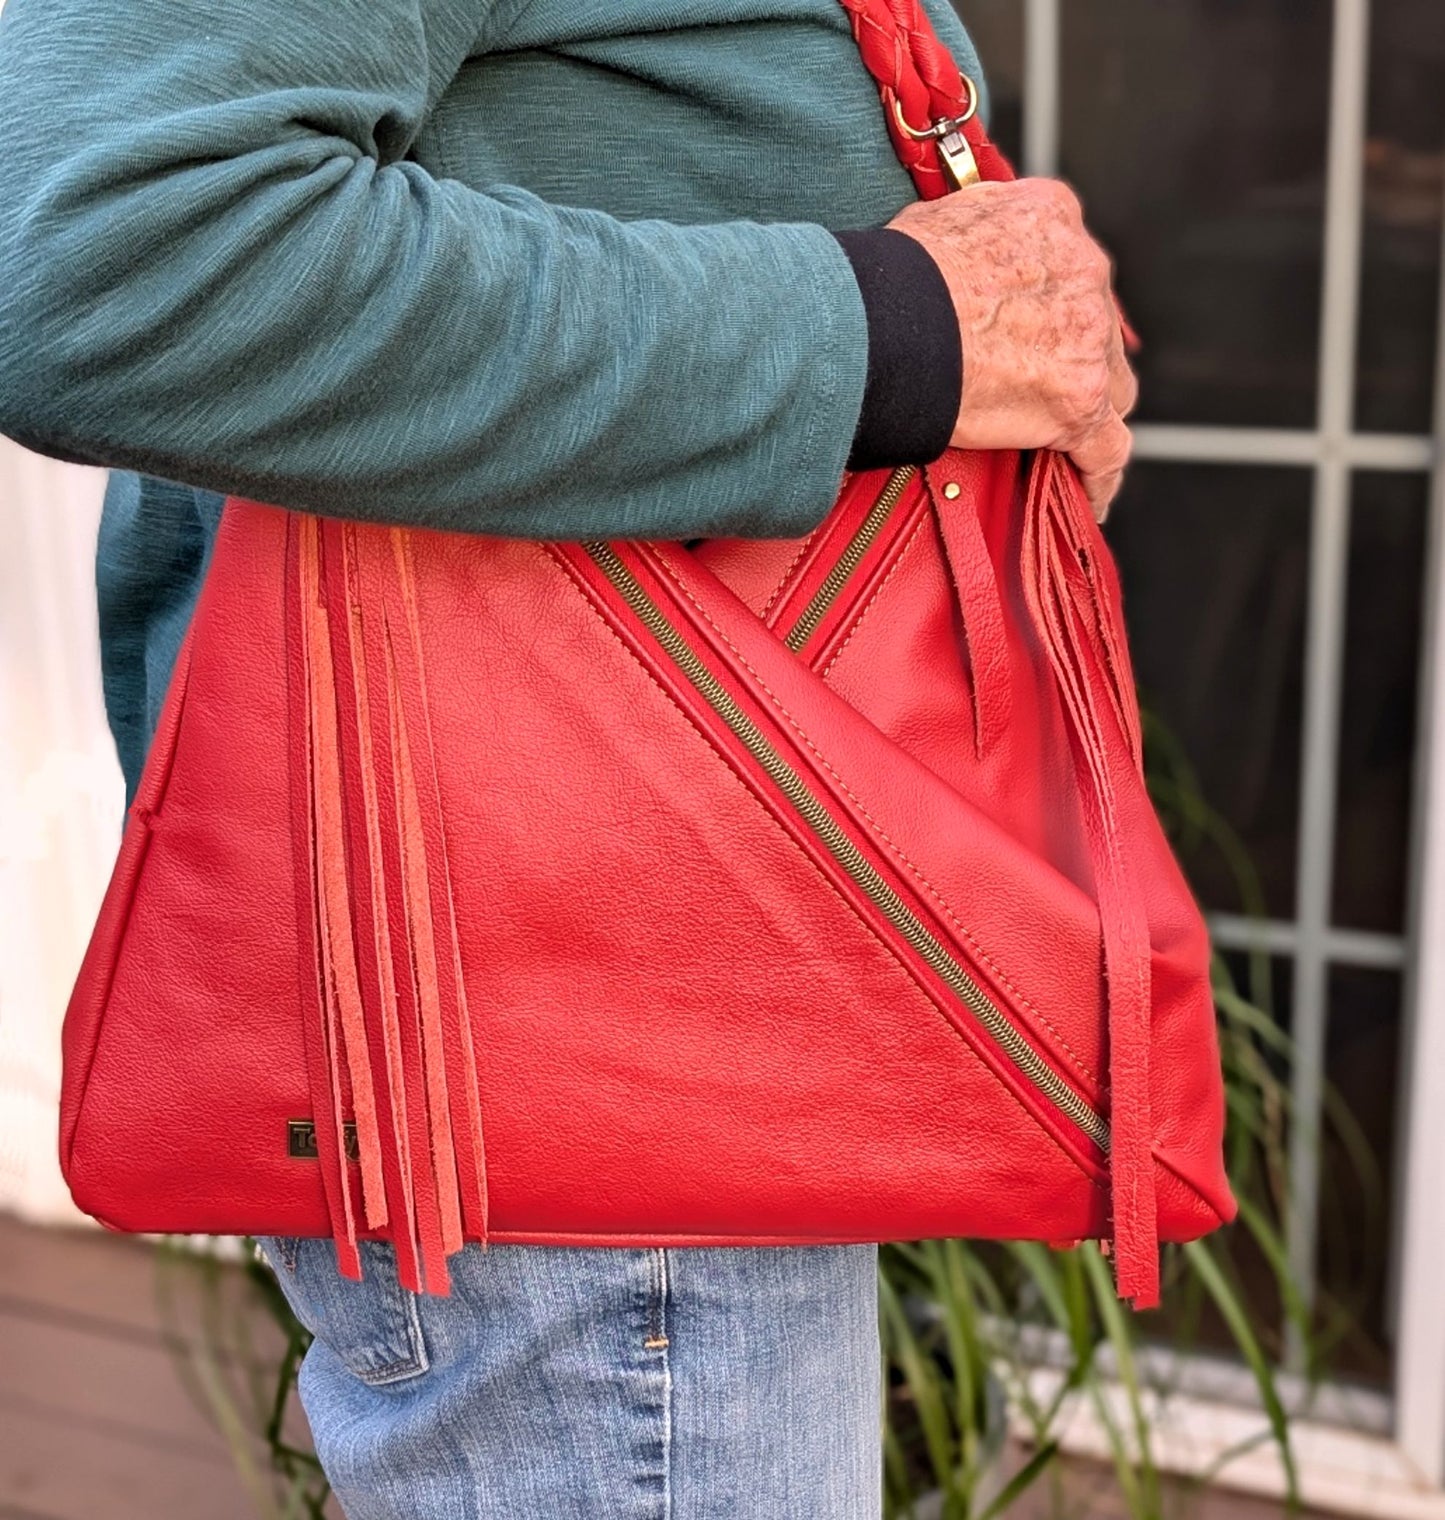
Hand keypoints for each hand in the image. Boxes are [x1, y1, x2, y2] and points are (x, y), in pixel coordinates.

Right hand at [888, 178, 1137, 520]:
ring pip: (1111, 384)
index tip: (1036, 323)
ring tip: (1061, 442)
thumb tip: (964, 255)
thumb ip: (978, 228)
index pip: (1070, 264)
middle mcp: (1084, 270)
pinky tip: (1090, 494)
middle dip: (1075, 354)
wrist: (889, 322)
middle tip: (1036, 385)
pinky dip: (1099, 473)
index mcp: (1052, 217)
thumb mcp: (944, 216)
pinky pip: (1107, 448)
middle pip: (1098, 326)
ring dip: (1089, 408)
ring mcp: (1088, 339)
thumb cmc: (896, 275)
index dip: (1054, 299)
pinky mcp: (1077, 402)